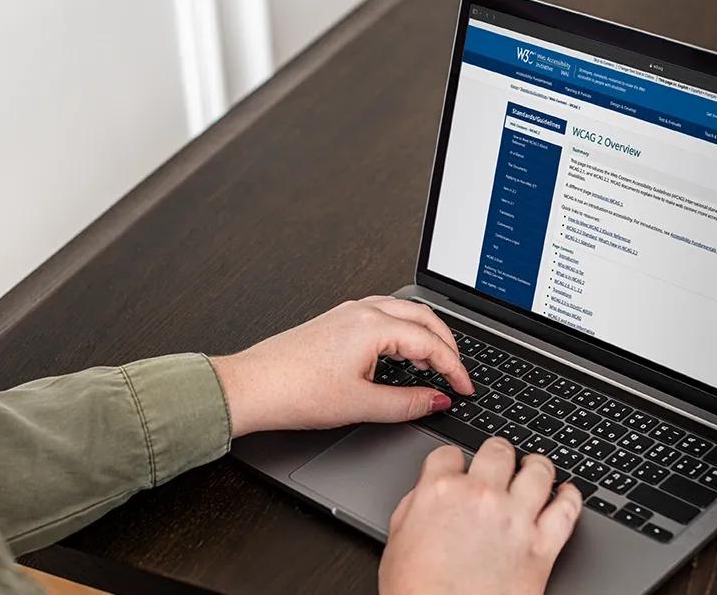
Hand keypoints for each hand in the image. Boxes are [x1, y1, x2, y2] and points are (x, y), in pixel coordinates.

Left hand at [210, 296, 474, 436]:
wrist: (252, 387)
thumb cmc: (295, 392)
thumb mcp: (361, 405)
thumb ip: (407, 404)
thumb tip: (436, 401)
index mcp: (373, 326)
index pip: (431, 343)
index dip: (455, 368)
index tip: (465, 388)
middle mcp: (362, 311)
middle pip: (423, 318)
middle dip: (447, 345)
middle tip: (458, 374)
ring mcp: (348, 313)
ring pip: (403, 312)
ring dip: (425, 334)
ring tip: (435, 363)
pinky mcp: (336, 320)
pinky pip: (383, 314)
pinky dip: (403, 330)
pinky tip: (399, 352)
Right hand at [379, 438, 582, 594]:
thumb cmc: (417, 591)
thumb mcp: (397, 540)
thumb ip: (414, 506)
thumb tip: (425, 495)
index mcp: (440, 492)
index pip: (450, 454)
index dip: (454, 460)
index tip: (459, 467)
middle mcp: (480, 497)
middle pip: (498, 451)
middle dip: (498, 453)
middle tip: (500, 460)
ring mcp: (515, 519)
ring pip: (538, 471)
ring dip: (537, 466)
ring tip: (536, 469)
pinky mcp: (542, 547)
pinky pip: (567, 510)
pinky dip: (571, 497)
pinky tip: (567, 495)